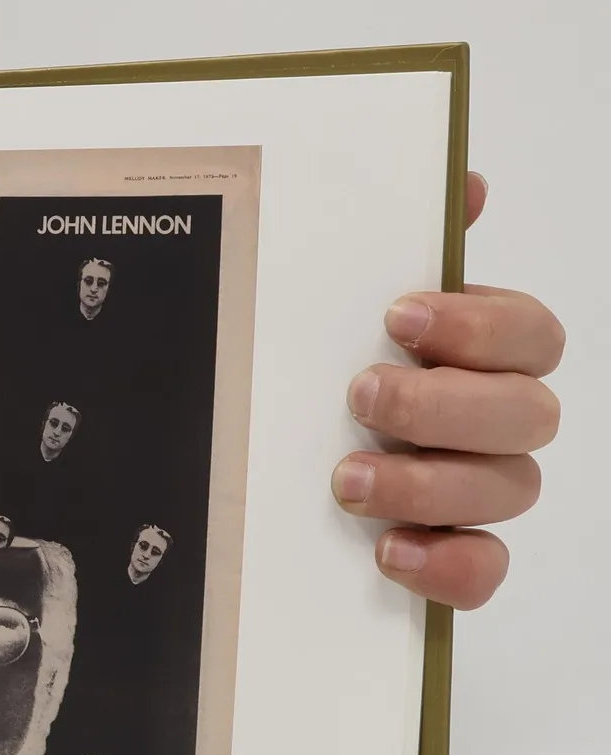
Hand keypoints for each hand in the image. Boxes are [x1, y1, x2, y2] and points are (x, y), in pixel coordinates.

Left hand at [332, 172, 562, 608]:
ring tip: (347, 479)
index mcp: (470, 352)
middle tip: (362, 395)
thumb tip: (464, 183)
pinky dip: (448, 566)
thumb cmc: (293, 366)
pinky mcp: (445, 557)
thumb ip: (388, 240)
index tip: (399, 317)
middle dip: (445, 404)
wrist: (223, 459)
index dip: (481, 325)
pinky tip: (388, 552)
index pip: (531, 333)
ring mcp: (470, 492)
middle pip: (528, 413)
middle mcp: (485, 421)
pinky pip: (484, 572)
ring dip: (432, 483)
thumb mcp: (317, 298)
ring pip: (509, 489)